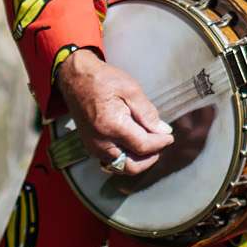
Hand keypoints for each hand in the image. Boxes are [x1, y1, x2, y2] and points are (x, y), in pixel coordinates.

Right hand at [56, 50, 173, 174]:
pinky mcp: (91, 146)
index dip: (160, 143)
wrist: (76, 78)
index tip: (170, 137)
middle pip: (132, 166)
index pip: (143, 146)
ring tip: (148, 144)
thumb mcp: (131, 89)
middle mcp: (101, 142)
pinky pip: (112, 162)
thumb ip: (147, 113)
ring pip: (122, 167)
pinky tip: (134, 144)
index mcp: (112, 126)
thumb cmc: (103, 80)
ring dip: (138, 160)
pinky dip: (126, 158)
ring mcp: (94, 147)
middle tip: (159, 143)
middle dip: (150, 158)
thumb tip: (163, 131)